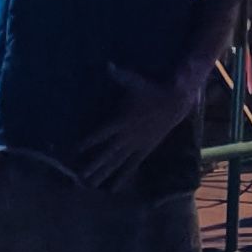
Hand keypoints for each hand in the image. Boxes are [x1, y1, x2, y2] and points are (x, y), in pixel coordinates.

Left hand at [77, 62, 201, 186]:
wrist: (176, 103)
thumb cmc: (152, 91)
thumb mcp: (136, 82)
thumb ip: (121, 75)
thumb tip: (108, 65)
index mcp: (123, 121)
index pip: (102, 134)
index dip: (89, 141)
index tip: (75, 150)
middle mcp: (128, 137)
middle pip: (108, 154)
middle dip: (94, 165)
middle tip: (80, 178)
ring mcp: (137, 145)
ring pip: (118, 163)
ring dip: (105, 173)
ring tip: (91, 184)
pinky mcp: (145, 149)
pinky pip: (132, 166)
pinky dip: (123, 176)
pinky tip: (114, 187)